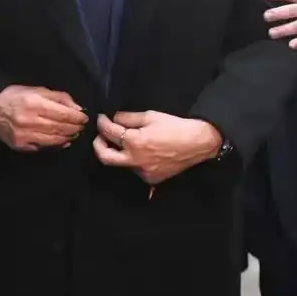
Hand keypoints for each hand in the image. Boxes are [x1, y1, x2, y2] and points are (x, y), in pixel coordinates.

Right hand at [0, 85, 87, 151]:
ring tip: (73, 134)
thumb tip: (77, 109)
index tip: (84, 118)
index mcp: (34, 103)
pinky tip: (62, 142)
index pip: (63, 114)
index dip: (76, 117)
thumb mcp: (37, 90)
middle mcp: (29, 120)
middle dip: (74, 128)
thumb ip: (59, 98)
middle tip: (81, 127)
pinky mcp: (19, 145)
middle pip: (59, 128)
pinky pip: (42, 147)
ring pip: (53, 140)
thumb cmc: (16, 96)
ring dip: (67, 138)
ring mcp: (24, 135)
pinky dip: (55, 146)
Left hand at [92, 112, 221, 184]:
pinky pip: (136, 170)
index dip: (103, 123)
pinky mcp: (151, 179)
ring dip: (120, 153)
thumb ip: (129, 118)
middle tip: (99, 137)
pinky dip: (135, 160)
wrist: (198, 143)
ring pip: (123, 164)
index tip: (101, 118)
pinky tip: (142, 153)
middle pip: (106, 157)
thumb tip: (114, 119)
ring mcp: (143, 172)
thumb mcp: (151, 116)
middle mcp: (135, 160)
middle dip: (98, 146)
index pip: (110, 132)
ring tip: (124, 142)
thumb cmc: (175, 127)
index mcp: (134, 142)